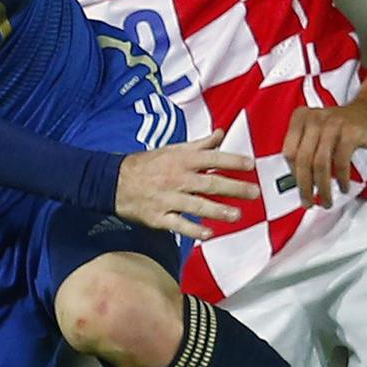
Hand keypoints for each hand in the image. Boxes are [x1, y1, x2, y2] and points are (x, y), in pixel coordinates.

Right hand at [115, 130, 259, 239]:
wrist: (113, 181)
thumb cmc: (147, 164)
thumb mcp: (173, 150)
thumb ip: (200, 145)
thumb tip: (220, 133)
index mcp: (181, 160)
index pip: (212, 159)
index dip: (232, 161)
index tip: (251, 164)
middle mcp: (177, 178)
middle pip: (209, 183)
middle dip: (233, 188)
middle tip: (254, 192)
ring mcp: (168, 199)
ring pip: (196, 205)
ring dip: (218, 210)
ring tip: (237, 215)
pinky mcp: (159, 217)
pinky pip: (178, 224)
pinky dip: (193, 229)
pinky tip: (208, 233)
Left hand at [282, 98, 366, 208]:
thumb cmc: (343, 126)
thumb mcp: (318, 132)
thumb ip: (306, 151)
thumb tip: (299, 181)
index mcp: (301, 118)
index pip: (289, 152)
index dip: (293, 174)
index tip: (300, 188)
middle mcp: (315, 118)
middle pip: (303, 160)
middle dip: (305, 187)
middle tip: (309, 202)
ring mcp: (333, 124)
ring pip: (320, 164)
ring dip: (323, 188)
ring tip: (326, 200)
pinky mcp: (351, 132)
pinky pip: (341, 162)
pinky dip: (341, 179)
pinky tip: (343, 187)